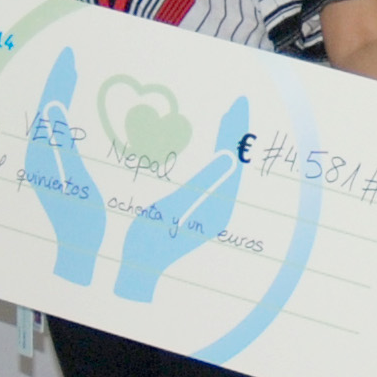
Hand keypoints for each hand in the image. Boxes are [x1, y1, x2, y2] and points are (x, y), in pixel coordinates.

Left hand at [21, 48, 104, 284]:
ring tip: (70, 77)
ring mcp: (44, 165)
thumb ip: (62, 145)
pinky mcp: (51, 172)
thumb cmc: (83, 226)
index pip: (49, 108)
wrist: (80, 256)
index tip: (69, 57)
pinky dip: (63, 117)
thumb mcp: (76, 182)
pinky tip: (69, 112)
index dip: (60, 80)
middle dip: (58, 83)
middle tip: (70, 60)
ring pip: (49, 122)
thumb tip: (52, 109)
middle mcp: (39, 158)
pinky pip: (54, 135)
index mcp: (43, 156)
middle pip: (45, 111)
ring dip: (60, 98)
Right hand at [112, 96, 249, 302]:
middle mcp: (218, 206)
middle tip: (238, 107)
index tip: (238, 106)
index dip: (235, 131)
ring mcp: (208, 210)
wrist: (138, 270)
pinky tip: (211, 154)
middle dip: (234, 134)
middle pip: (232, 163)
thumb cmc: (150, 241)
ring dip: (225, 145)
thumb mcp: (178, 207)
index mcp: (217, 203)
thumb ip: (206, 181)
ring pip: (223, 170)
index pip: (232, 160)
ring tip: (228, 123)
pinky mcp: (197, 212)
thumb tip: (232, 158)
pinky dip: (214, 160)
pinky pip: (213, 179)